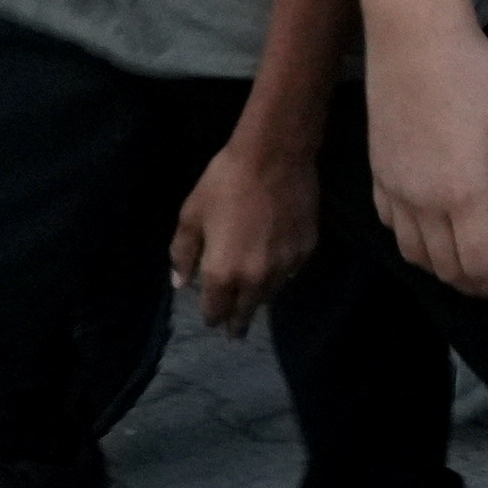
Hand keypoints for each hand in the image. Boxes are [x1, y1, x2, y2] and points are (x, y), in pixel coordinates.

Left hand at [167, 130, 320, 334]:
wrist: (275, 156)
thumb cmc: (225, 183)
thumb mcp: (191, 215)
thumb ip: (183, 253)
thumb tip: (181, 283)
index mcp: (222, 272)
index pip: (215, 311)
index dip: (212, 317)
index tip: (212, 319)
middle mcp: (255, 278)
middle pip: (246, 312)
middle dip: (238, 322)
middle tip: (236, 331)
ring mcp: (285, 266)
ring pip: (270, 294)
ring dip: (259, 297)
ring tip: (255, 297)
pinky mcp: (306, 250)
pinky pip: (291, 272)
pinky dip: (281, 273)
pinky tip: (277, 264)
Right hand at [361, 0, 487, 303]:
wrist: (415, 40)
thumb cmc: (475, 78)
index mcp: (463, 195)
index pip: (480, 265)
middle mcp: (422, 203)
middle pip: (447, 269)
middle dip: (479, 286)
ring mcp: (394, 190)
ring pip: (416, 255)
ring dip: (446, 270)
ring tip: (474, 264)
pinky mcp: (377, 175)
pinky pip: (393, 228)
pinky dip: (416, 245)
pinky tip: (435, 232)